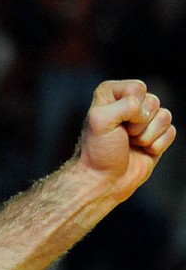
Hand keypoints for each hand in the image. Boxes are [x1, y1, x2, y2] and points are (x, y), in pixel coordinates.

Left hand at [75, 79, 175, 200]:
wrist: (104, 181)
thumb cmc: (98, 151)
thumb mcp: (100, 120)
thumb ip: (123, 105)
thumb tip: (143, 110)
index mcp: (110, 94)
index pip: (137, 87)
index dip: (131, 107)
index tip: (115, 123)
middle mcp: (128, 104)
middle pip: (153, 101)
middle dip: (140, 123)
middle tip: (123, 136)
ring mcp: (144, 121)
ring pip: (165, 115)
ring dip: (148, 135)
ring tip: (132, 144)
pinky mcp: (156, 136)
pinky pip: (171, 131)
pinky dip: (157, 145)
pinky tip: (143, 151)